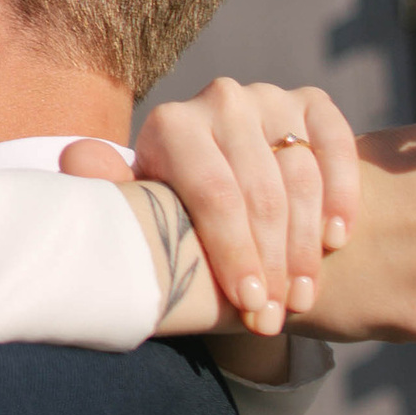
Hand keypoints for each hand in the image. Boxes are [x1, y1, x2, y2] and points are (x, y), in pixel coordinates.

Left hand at [63, 78, 358, 334]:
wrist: (228, 197)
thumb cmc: (179, 217)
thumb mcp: (148, 215)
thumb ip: (114, 193)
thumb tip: (74, 160)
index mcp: (172, 125)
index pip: (214, 195)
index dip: (236, 254)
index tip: (250, 306)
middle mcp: (221, 100)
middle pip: (261, 192)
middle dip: (272, 264)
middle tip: (277, 317)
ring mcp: (270, 97)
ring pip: (301, 176)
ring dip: (306, 246)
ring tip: (302, 297)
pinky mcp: (311, 104)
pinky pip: (336, 149)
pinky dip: (341, 196)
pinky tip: (336, 240)